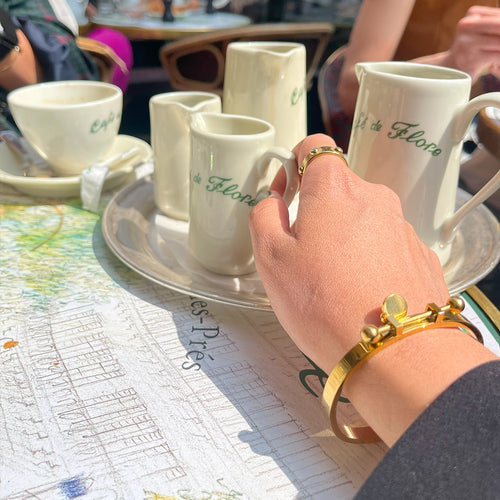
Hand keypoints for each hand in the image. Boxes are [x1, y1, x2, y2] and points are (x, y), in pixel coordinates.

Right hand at [249, 134, 448, 373]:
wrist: (393, 352)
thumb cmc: (325, 305)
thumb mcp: (270, 259)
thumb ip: (263, 216)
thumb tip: (273, 203)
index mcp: (335, 189)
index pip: (315, 146)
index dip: (294, 164)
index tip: (286, 195)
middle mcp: (374, 198)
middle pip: (338, 188)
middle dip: (316, 211)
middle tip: (302, 252)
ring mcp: (401, 226)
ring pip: (361, 219)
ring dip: (342, 237)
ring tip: (332, 280)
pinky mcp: (418, 254)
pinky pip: (384, 244)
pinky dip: (368, 258)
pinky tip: (360, 291)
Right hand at [446, 6, 499, 80]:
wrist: (450, 70)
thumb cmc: (473, 49)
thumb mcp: (483, 30)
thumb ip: (496, 24)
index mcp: (472, 14)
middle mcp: (467, 26)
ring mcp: (466, 43)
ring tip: (497, 53)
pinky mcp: (470, 59)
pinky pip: (498, 56)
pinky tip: (496, 64)